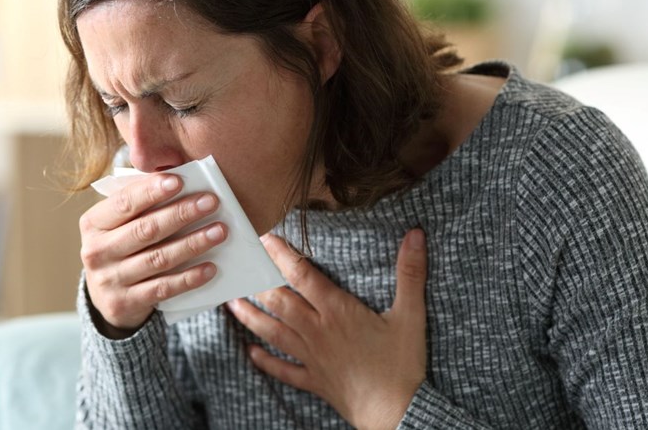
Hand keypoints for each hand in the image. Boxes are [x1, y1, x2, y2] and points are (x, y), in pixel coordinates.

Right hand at [80, 173, 226, 336]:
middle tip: (211, 202)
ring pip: (158, 258)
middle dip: (181, 213)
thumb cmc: (120, 246)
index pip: (123, 203)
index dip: (151, 191)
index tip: (179, 181)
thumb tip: (178, 180)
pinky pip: (163, 288)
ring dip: (192, 244)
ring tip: (219, 231)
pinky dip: (188, 277)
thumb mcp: (118, 223)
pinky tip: (210, 267)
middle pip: (145, 229)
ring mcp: (109, 280)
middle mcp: (96, 251)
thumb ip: (139, 202)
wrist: (104, 296)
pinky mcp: (124, 303)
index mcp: (93, 223)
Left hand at [228, 230, 427, 429]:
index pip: (302, 275)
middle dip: (258, 282)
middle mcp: (317, 331)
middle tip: (241, 266)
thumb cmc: (403, 365)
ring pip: (273, 332)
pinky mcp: (313, 380)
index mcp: (337, 311)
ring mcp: (312, 357)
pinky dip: (265, 360)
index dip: (282, 255)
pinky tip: (250, 352)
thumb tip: (415, 235)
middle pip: (279, 301)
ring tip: (232, 303)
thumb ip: (410, 273)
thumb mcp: (411, 315)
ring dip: (250, 317)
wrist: (396, 413)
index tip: (265, 238)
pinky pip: (283, 369)